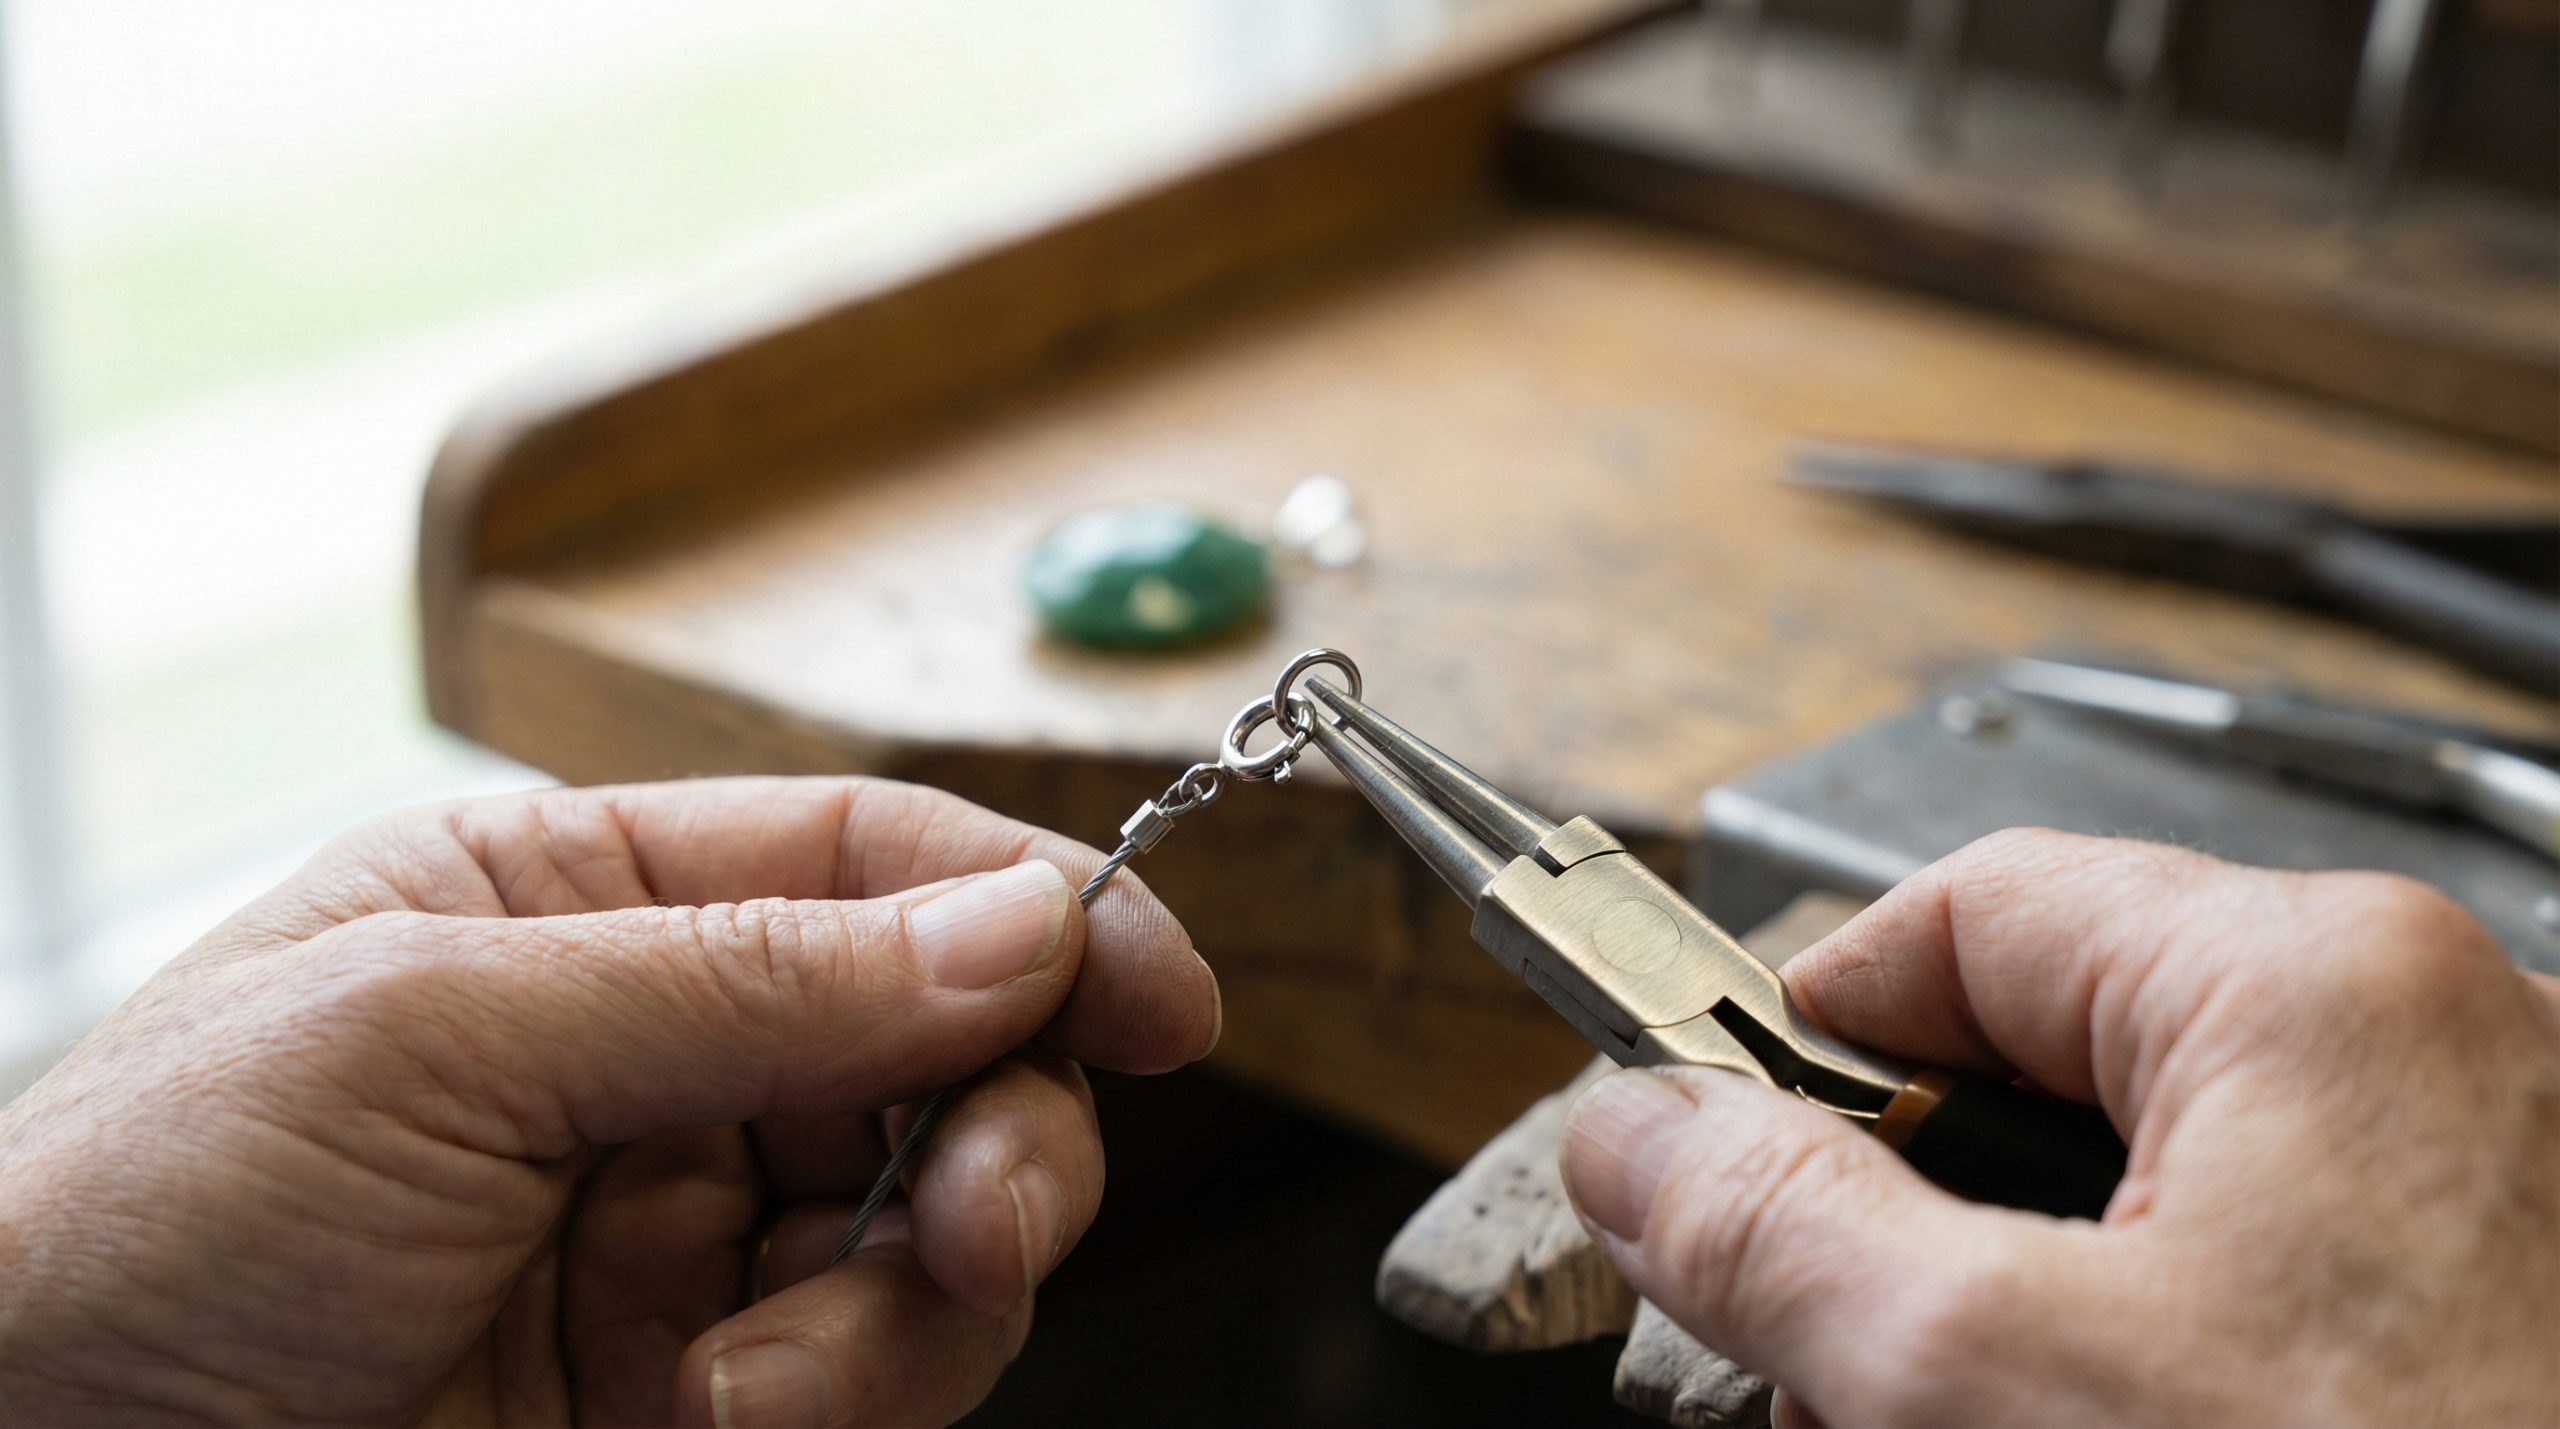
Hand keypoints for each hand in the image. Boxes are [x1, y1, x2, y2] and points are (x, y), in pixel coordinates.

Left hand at [0, 776, 1218, 1427]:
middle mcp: (657, 1054)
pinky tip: (719, 1416)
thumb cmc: (134, 1217)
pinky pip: (872, 1370)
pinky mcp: (696, 1385)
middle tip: (987, 1214)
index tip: (1159, 995)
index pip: (868, 863)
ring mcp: (681, 1230)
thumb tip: (1012, 923)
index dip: (1036, 912)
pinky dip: (842, 1398)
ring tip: (766, 1377)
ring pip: (935, 1226)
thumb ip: (746, 976)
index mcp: (580, 905)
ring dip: (911, 1301)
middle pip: (946, 1049)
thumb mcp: (434, 1035)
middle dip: (1003, 1130)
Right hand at [1560, 829, 2559, 1426]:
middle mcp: (2435, 1047)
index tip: (1704, 1156)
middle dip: (1906, 1225)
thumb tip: (1640, 1137)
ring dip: (2017, 1315)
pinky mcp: (2512, 1312)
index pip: (1964, 918)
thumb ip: (1781, 1234)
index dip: (1803, 1040)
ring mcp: (2500, 1189)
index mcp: (2316, 985)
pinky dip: (2154, 1362)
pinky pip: (2274, 1278)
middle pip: (2057, 1066)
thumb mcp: (2004, 1380)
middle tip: (1824, 1375)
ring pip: (2161, 1197)